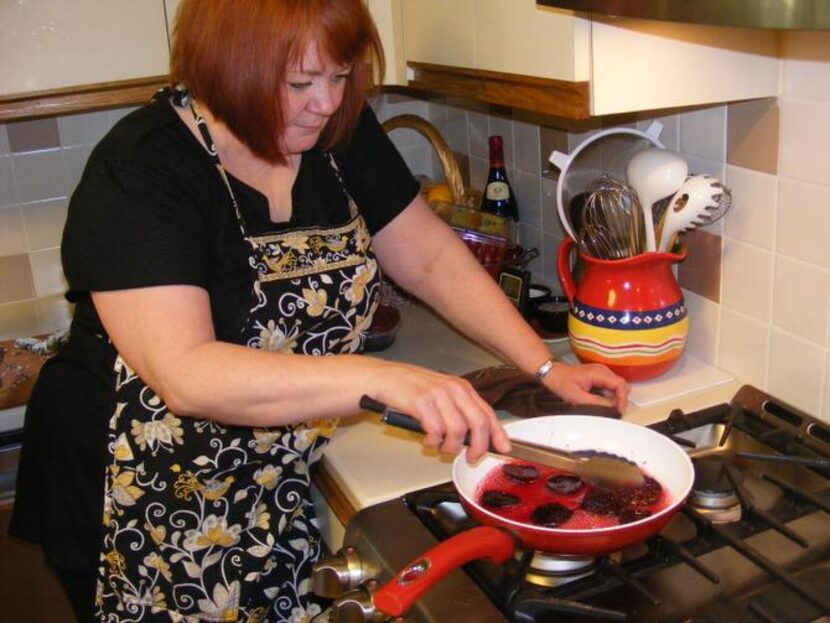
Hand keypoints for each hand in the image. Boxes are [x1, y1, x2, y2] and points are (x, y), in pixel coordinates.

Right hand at [370, 363, 510, 462]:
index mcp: (461, 387)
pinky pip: (436, 430)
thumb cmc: (409, 388)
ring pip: (459, 431)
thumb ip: (458, 411)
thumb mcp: (440, 394)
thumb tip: (475, 436)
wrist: (382, 378)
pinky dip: (433, 441)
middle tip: (471, 457)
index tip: (504, 448)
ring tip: (440, 447)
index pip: (488, 413)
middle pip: (479, 423)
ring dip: (450, 447)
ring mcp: (438, 395)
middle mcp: (453, 389)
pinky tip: (427, 440)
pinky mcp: (422, 402)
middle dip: (478, 447)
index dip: (498, 434)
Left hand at [543, 361, 628, 411]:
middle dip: (621, 399)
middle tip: (615, 411)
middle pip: (621, 385)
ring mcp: (601, 372)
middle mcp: (602, 370)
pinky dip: (610, 395)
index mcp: (599, 373)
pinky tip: (604, 402)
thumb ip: (596, 403)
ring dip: (616, 397)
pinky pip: (610, 386)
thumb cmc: (562, 382)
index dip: (622, 399)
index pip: (620, 385)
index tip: (619, 410)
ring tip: (609, 408)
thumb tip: (612, 407)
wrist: (552, 374)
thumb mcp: (578, 397)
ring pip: (617, 386)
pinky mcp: (598, 376)